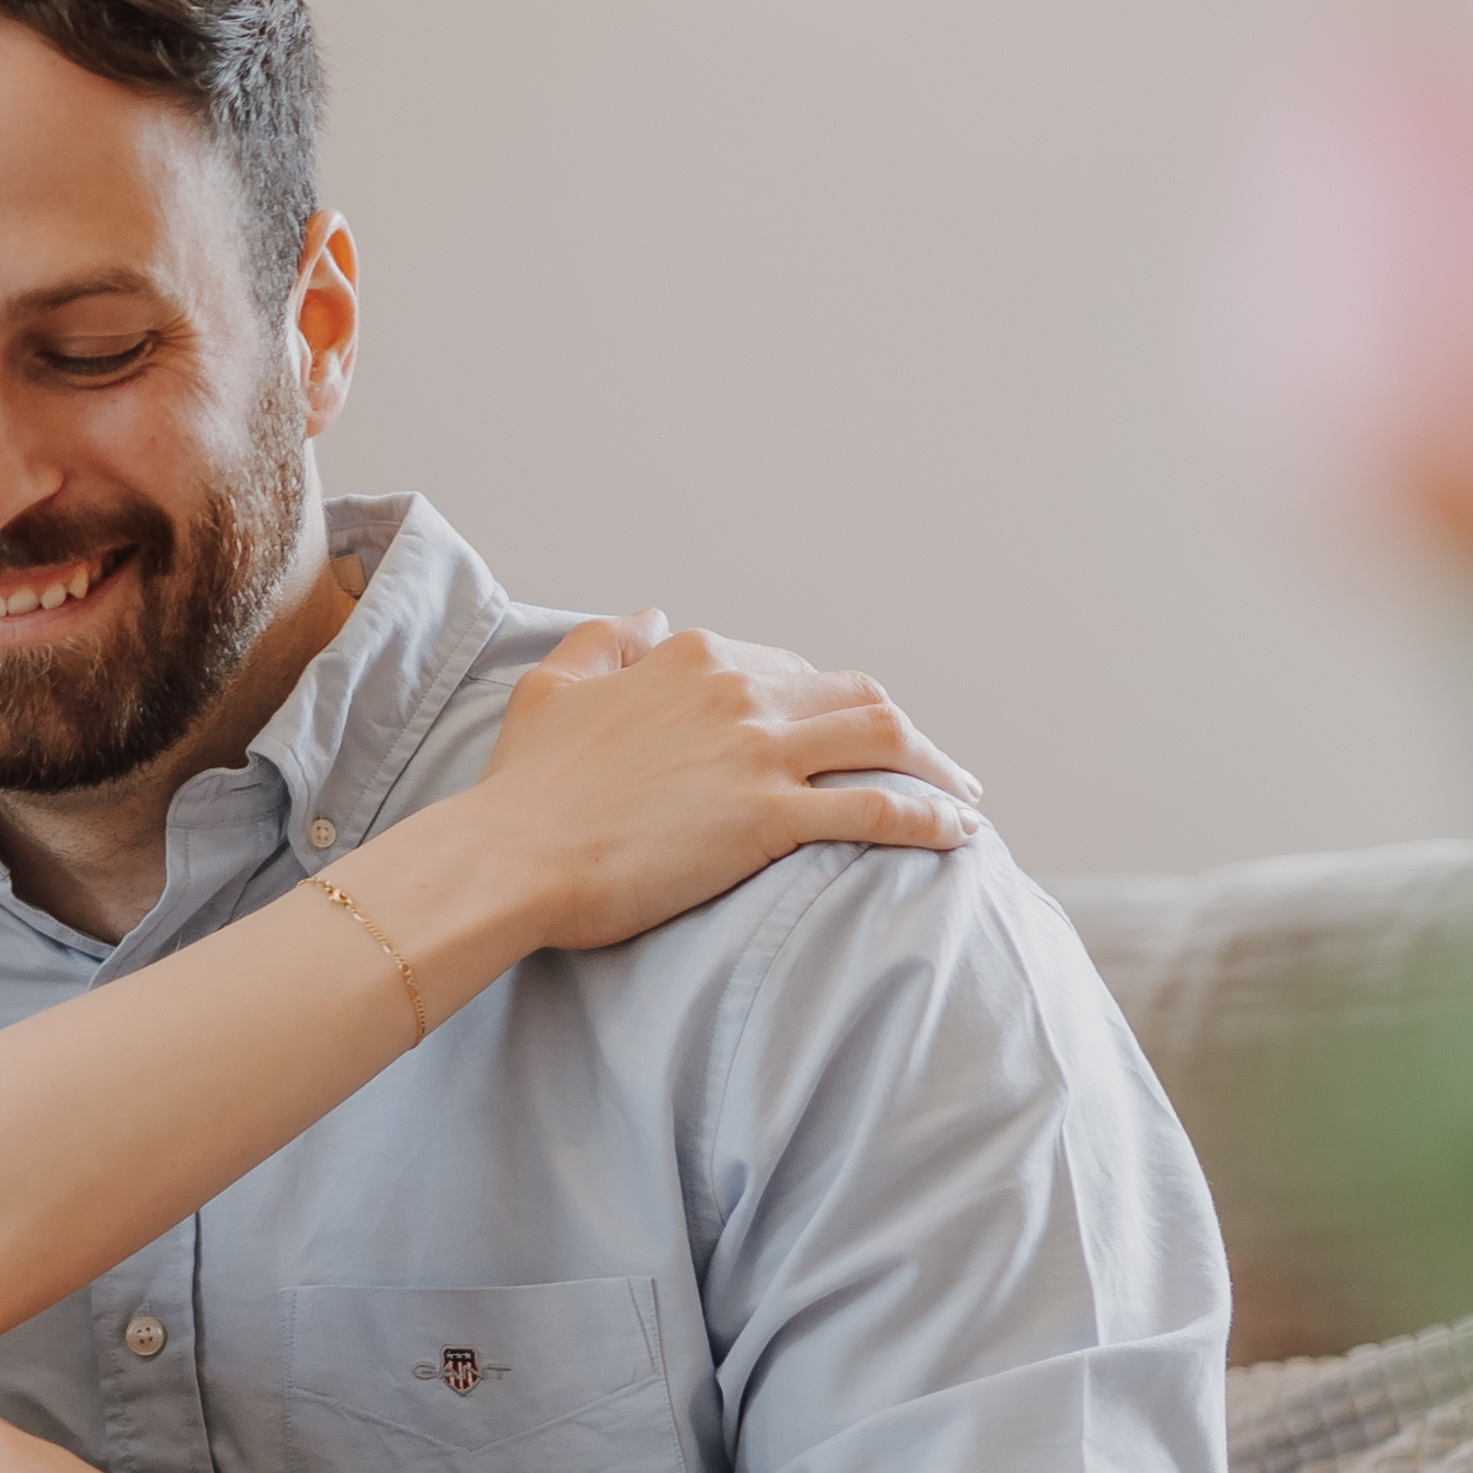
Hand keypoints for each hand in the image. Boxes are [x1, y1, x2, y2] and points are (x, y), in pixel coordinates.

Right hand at [463, 611, 990, 952]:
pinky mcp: (770, 817)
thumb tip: (651, 615)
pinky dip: (930, 817)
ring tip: (963, 797)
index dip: (822, 705)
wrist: (509, 857)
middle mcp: (738, 691)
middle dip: (901, 729)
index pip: (789, 669)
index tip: (838, 739)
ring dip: (936, 765)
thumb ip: (603, 641)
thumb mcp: (551, 687)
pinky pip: (878, 808)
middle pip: (854, 695)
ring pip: (883, 736)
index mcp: (694, 658)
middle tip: (927, 765)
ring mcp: (759, 752)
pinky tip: (960, 835)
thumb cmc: (523, 788)